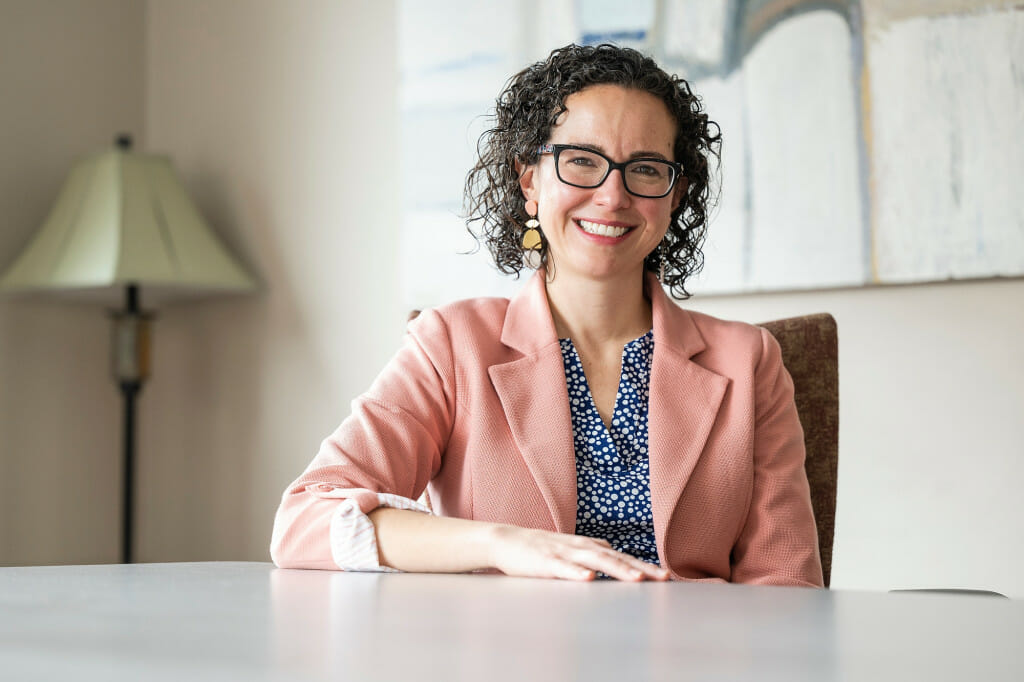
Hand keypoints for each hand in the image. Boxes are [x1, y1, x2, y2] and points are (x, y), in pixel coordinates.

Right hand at [486, 525, 670, 581]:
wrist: (507, 540)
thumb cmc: (542, 548)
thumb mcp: (572, 548)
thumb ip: (593, 550)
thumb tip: (614, 552)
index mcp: (589, 546)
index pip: (622, 557)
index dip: (644, 566)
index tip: (666, 576)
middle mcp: (581, 547)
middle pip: (615, 558)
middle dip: (640, 569)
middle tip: (662, 578)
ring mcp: (564, 553)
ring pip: (595, 562)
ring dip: (616, 570)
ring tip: (635, 579)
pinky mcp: (545, 562)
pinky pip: (563, 569)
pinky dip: (577, 573)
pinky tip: (589, 579)